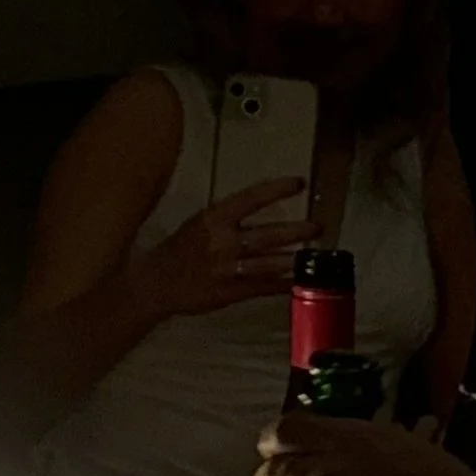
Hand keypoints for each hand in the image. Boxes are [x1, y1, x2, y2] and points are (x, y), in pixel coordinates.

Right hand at [139, 179, 308, 320]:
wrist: (157, 282)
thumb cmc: (181, 249)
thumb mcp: (200, 224)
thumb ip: (228, 218)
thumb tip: (261, 207)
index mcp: (214, 218)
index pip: (250, 199)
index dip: (276, 190)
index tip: (299, 183)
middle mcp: (223, 241)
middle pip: (267, 235)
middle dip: (296, 231)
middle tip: (318, 227)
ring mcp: (228, 268)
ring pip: (269, 263)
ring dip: (295, 259)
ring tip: (314, 256)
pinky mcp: (231, 291)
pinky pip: (263, 287)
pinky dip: (282, 284)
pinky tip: (298, 281)